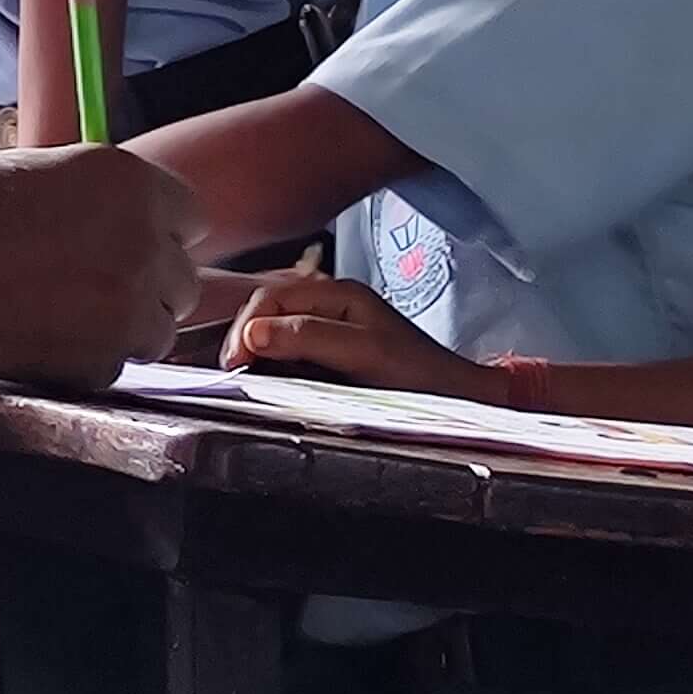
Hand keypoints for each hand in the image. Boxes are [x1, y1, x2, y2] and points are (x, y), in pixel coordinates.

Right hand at [0, 145, 205, 386]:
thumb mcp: (42, 172)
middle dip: (146, 281)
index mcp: (131, 183)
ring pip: (158, 327)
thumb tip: (122, 219)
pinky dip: (90, 356)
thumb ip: (99, 197)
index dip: (157, 231)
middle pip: (182, 278)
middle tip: (91, 282)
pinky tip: (43, 336)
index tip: (129, 241)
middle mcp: (144, 244)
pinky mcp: (99, 364)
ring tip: (63, 312)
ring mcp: (127, 309)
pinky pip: (118, 364)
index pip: (191, 217)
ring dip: (125, 324)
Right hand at [222, 266, 460, 388]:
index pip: (273, 296)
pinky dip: (270, 359)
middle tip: (233, 368)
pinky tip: (264, 374)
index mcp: (340, 293)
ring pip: (275, 326)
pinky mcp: (332, 354)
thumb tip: (255, 333)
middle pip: (269, 308)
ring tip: (243, 371)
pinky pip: (288, 347)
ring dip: (254, 346)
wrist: (459, 400)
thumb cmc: (423, 376)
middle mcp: (333, 305)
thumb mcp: (364, 353)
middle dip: (244, 334)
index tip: (235, 357)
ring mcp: (332, 329)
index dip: (248, 324)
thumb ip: (309, 338)